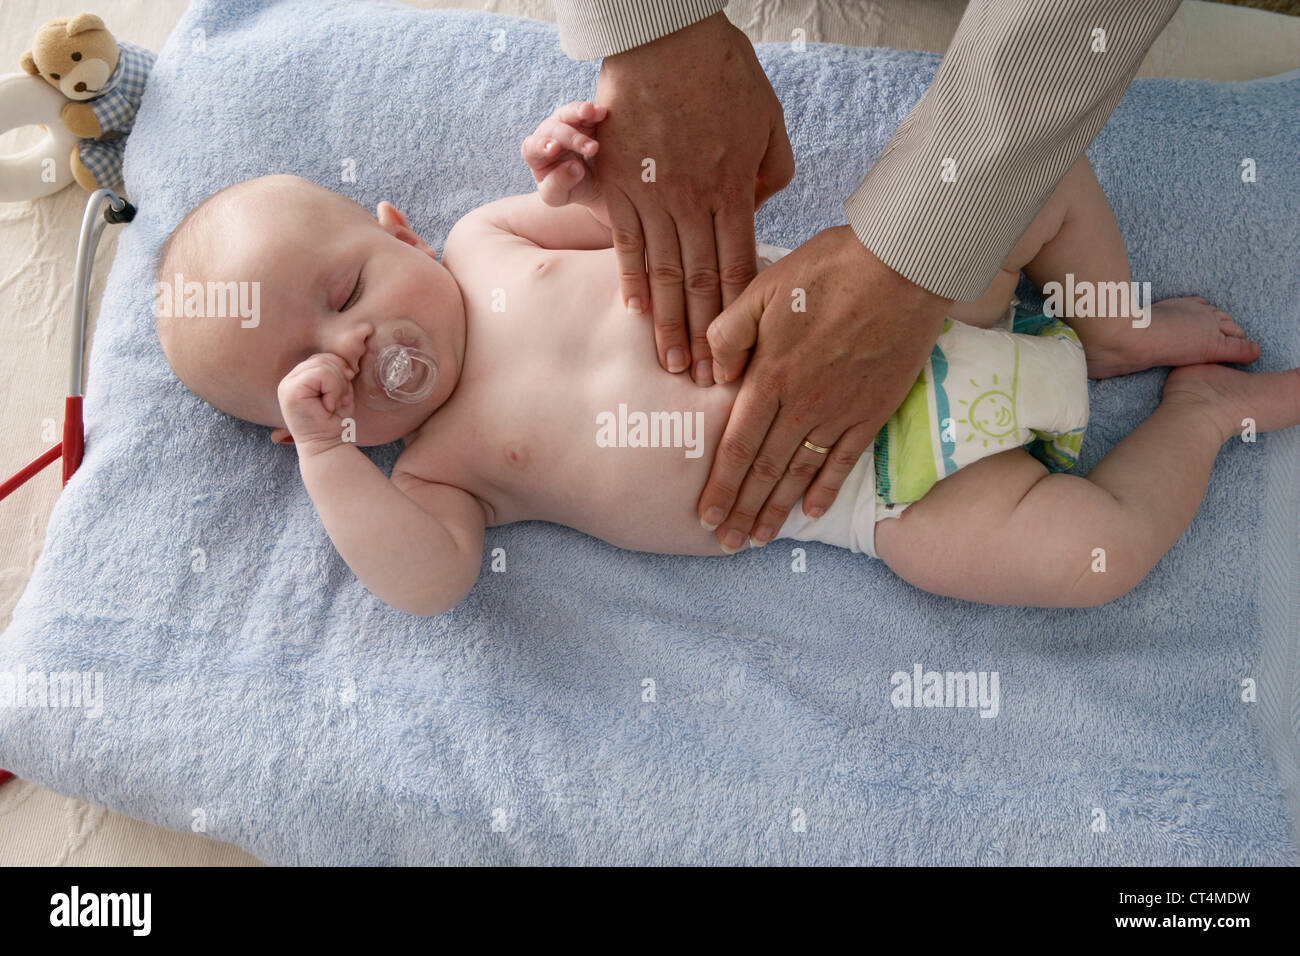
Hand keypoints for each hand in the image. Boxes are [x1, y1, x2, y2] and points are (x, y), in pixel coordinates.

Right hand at [272, 352, 357, 455]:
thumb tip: (346, 367)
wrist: (326, 446)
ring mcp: (287, 385)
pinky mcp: (291, 391)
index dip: (338, 370)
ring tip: (332, 405)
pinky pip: (322, 374)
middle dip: (340, 379)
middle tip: (337, 402)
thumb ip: (337, 374)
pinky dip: (333, 390)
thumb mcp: (338, 392)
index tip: (342, 393)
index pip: (322, 359)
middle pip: (323, 359)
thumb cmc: (333, 422)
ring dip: (337, 387)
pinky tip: (328, 406)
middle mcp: (289, 380)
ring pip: (324, 366)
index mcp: (298, 379)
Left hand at [521, 100, 609, 225]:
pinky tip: (603, 112)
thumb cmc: (570, 190)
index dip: (541, 145)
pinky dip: (594, 111)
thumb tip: (573, 167)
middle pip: (553, 128)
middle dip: (573, 137)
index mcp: (535, 155)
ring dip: (580, 112)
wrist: (593, 184)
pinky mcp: (584, 120)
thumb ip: (558, 186)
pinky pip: (587, 111)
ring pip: (567, 112)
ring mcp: (566, 124)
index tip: (554, 148)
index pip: (532, 146)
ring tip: (594, 112)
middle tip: (593, 148)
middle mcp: (548, 135)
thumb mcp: (558, 197)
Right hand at [594, 12, 794, 384]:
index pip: (736, 271)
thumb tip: (757, 212)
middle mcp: (690, 202)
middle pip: (699, 285)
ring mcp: (651, 195)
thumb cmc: (724, 74)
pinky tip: (635, 313)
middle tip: (702, 383)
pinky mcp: (618, 182)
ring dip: (665, 324)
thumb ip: (766, 178)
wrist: (665, 33)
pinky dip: (630, 280)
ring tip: (667, 365)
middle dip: (701, 340)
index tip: (734, 357)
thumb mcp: (767, 125)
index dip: (734, 320)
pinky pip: (623, 242)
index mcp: (731, 191)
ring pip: (661, 273)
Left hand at [698, 226, 951, 550]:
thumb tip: (711, 377)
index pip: (738, 447)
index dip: (721, 487)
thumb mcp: (761, 288)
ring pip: (801, 473)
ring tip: (760, 538)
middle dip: (743, 511)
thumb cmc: (828, 270)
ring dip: (778, 510)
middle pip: (766, 471)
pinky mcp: (873, 410)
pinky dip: (825, 489)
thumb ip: (728, 334)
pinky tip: (811, 513)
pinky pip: (844, 461)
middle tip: (728, 544)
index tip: (706, 517)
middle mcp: (802, 405)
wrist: (903, 267)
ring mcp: (840, 412)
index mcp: (770, 377)